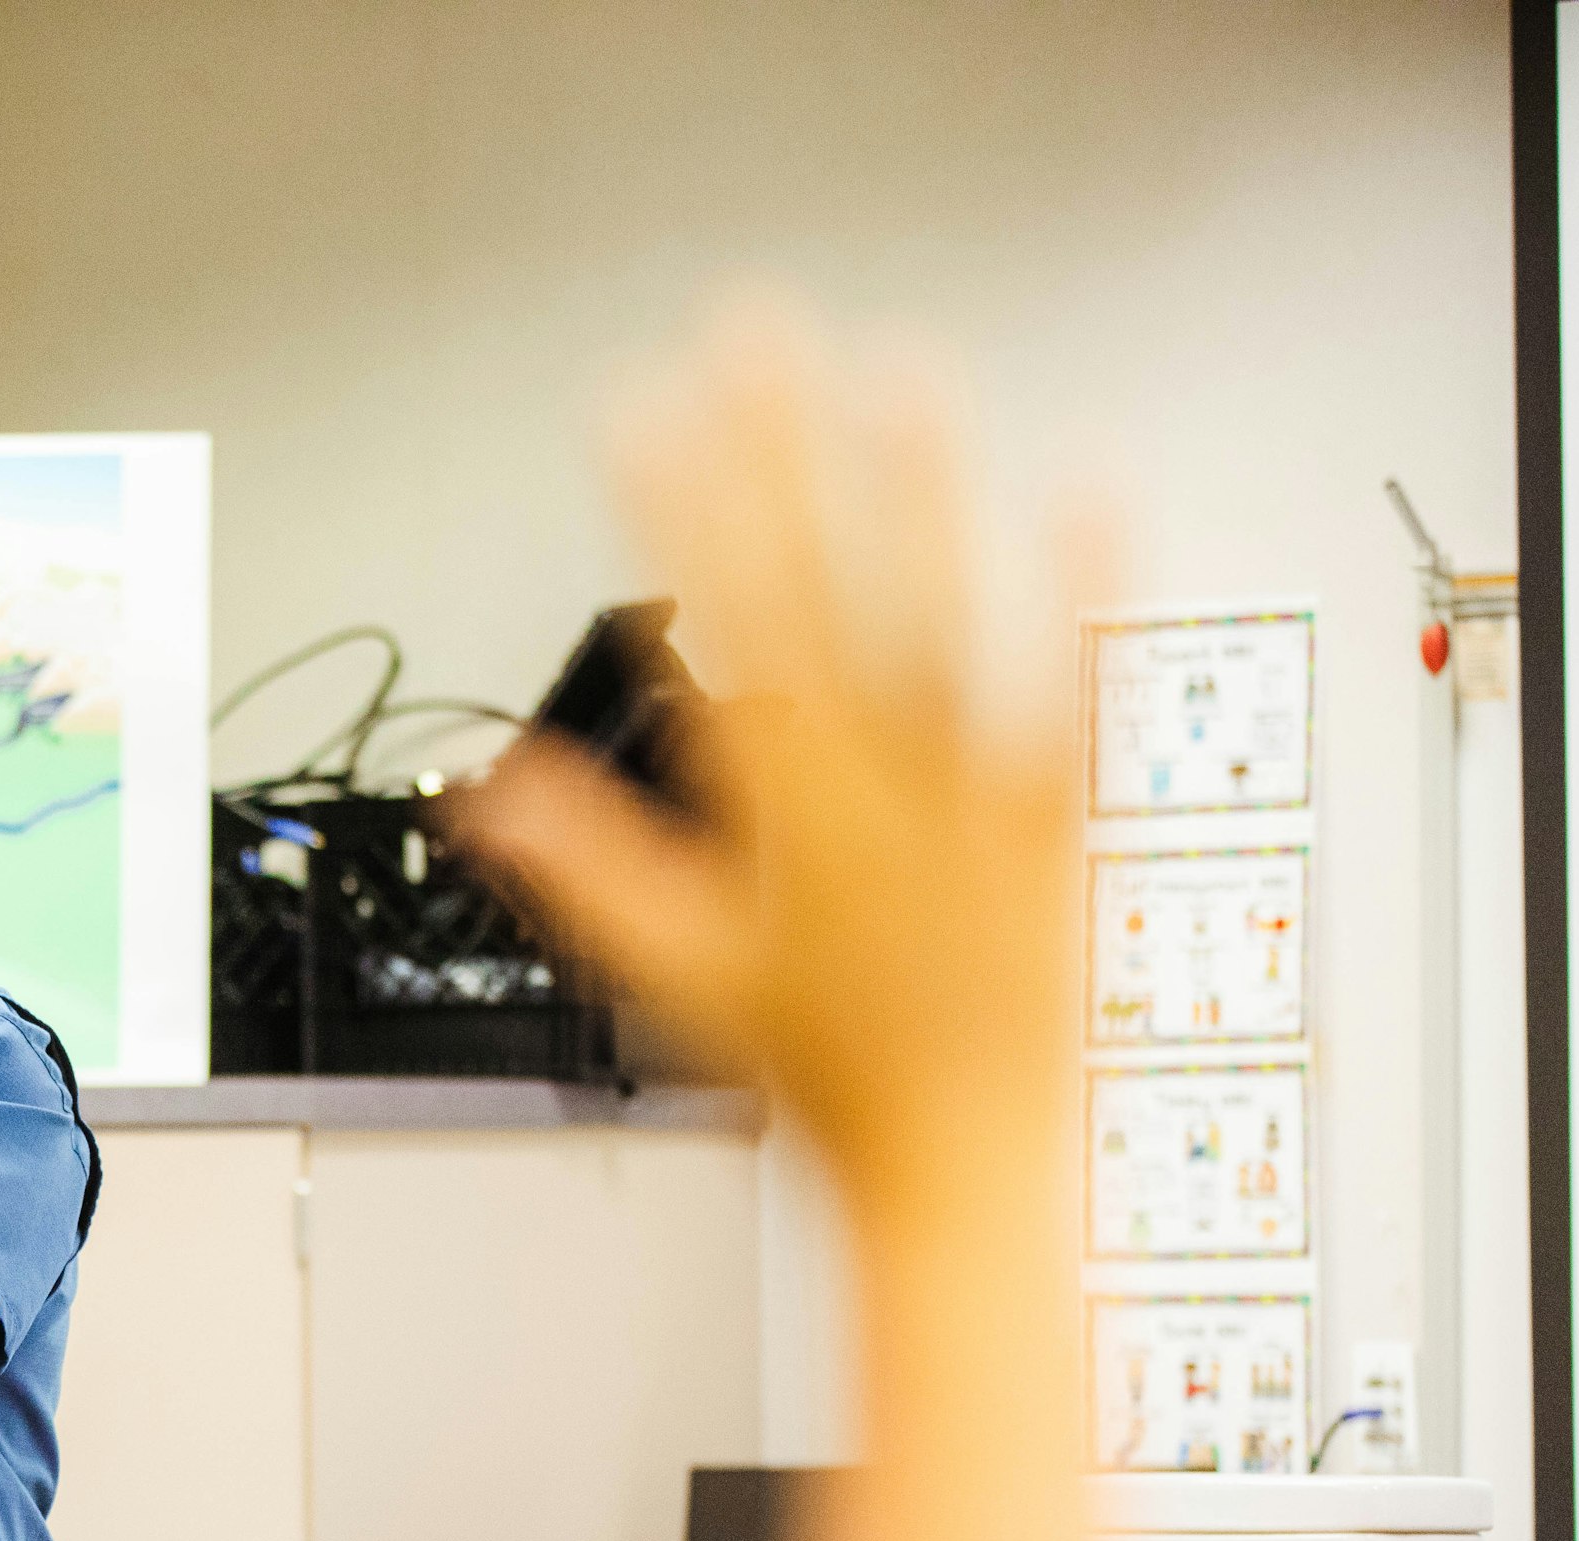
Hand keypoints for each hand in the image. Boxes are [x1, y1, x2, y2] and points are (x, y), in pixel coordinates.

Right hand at [451, 304, 1112, 1210]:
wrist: (954, 1165)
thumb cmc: (821, 1080)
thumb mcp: (674, 974)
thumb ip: (582, 865)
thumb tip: (489, 786)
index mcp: (775, 814)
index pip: (710, 626)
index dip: (666, 509)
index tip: (636, 409)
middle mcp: (871, 788)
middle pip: (816, 587)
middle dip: (776, 453)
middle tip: (750, 337)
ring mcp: (968, 798)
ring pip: (937, 618)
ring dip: (918, 489)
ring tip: (897, 373)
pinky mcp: (1057, 818)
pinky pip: (1071, 694)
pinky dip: (1084, 595)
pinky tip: (1088, 491)